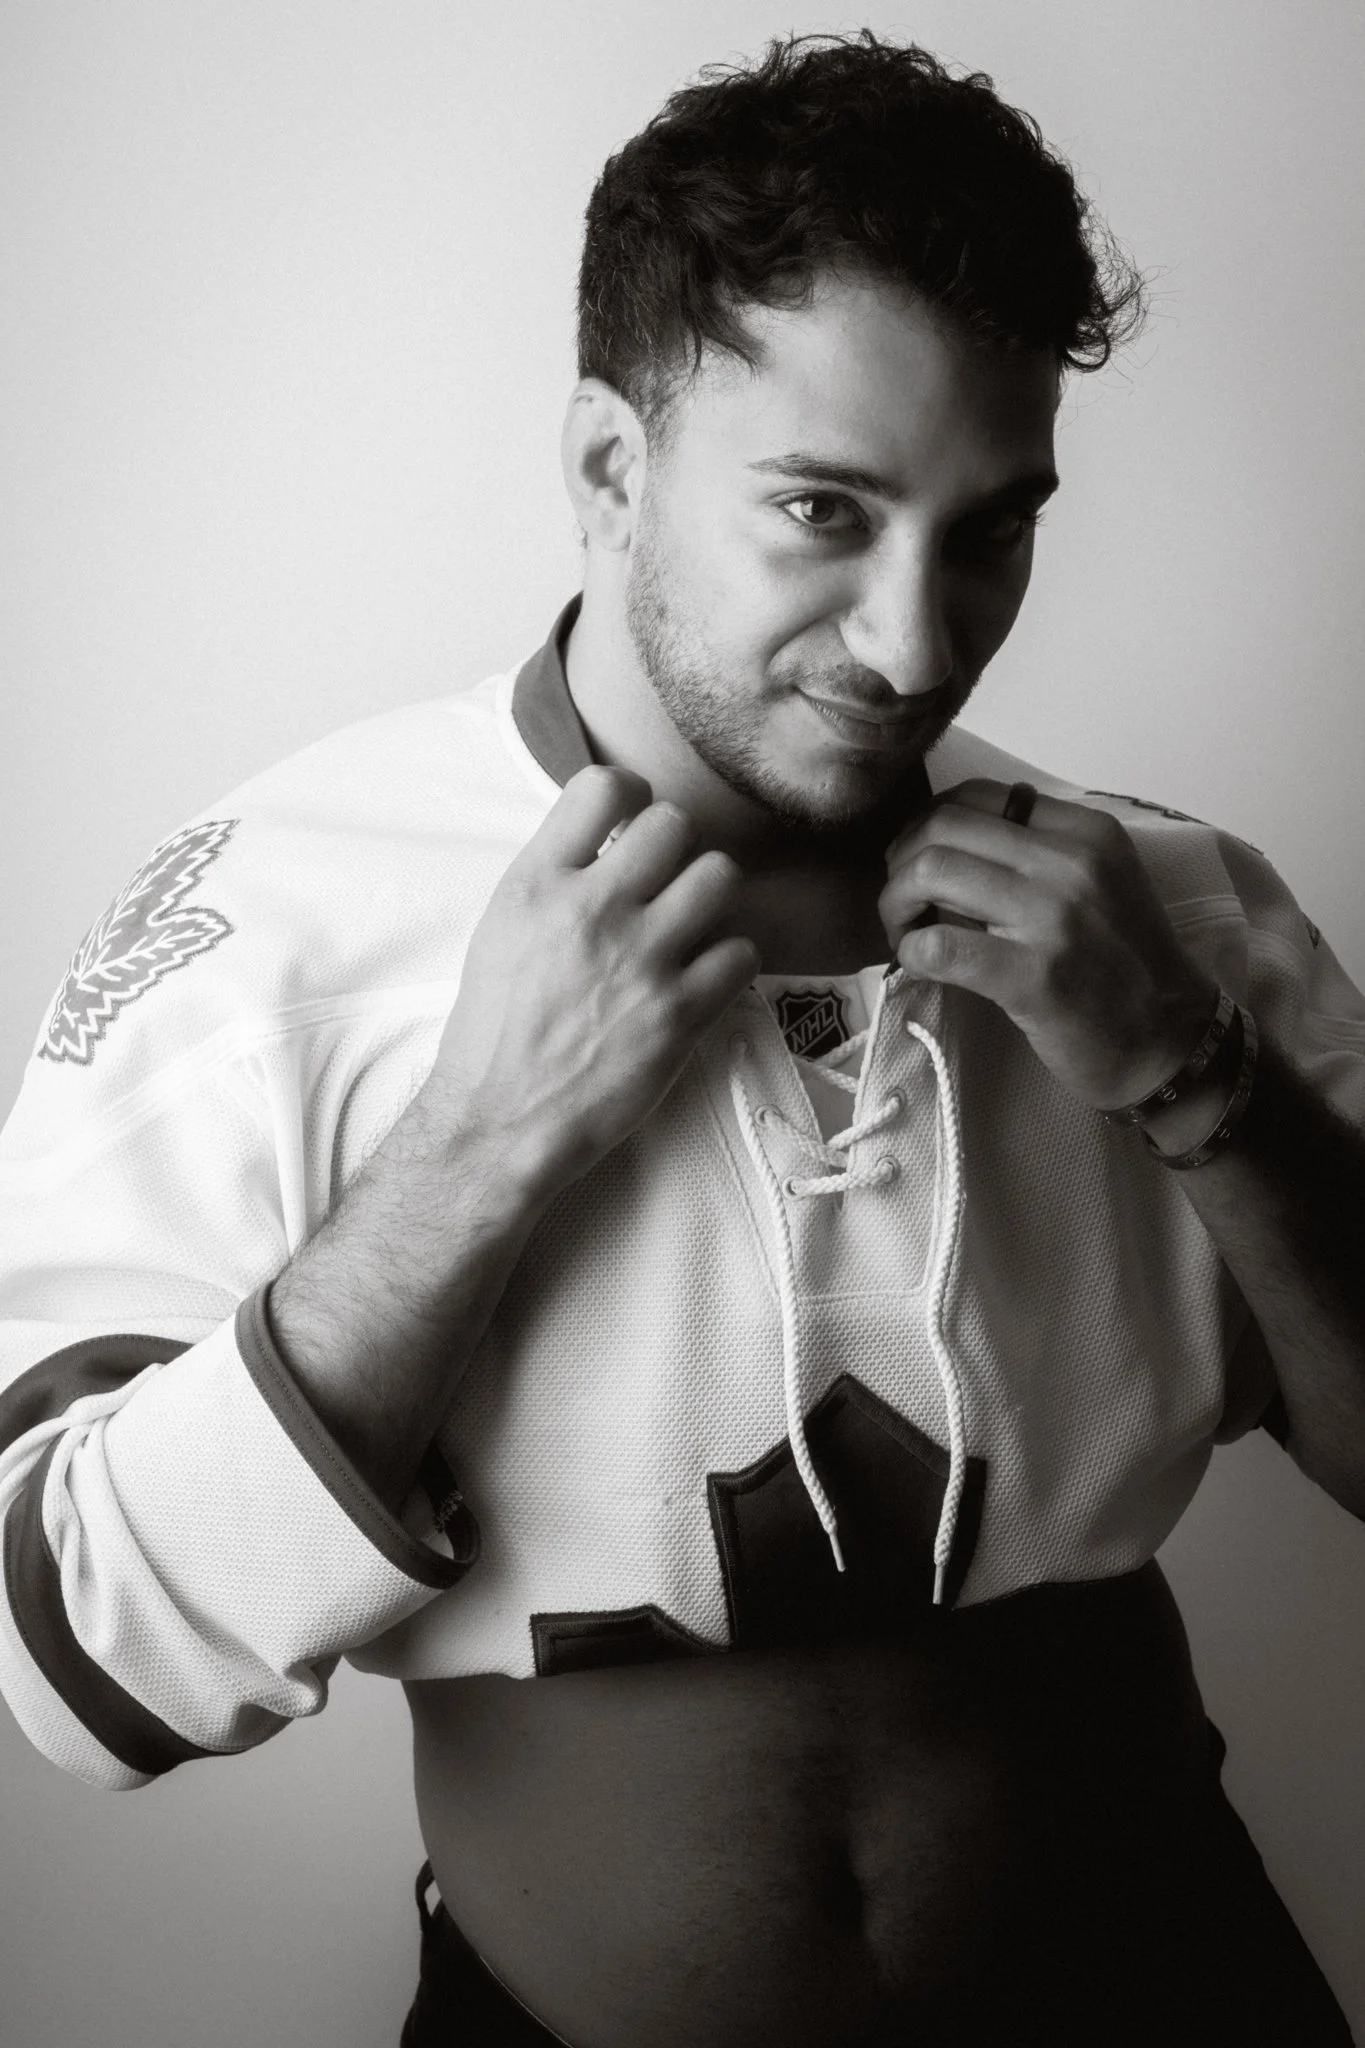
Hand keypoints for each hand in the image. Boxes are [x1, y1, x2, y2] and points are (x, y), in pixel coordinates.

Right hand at [413, 765, 758, 1191]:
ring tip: (690, 927)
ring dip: (710, 898)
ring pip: (720, 876)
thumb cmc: (494, 1031)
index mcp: (538, 884)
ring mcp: (642, 961)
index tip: (632, 822)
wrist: (501, 1120)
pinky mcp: (681, 1013)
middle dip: (675, 850)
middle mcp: (593, 911)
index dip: (629, 796)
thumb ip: (554, 878)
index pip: (602, 786)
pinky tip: (702, 978)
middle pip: (674, 824)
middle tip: (664, 884)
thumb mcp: (502, 930)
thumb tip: (607, 837)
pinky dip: (728, 963)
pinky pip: (741, 952)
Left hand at [879, 780, 1216, 1110]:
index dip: (929, 824)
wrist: (1169, 1041)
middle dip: (901, 862)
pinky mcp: (1031, 976)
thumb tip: (945, 842)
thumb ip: (1037, 854)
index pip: (978, 795)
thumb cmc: (1125, 965)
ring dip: (896, 903)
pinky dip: (911, 951)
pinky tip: (917, 964)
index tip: (919, 859)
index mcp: (1086, 832)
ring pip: (931, 872)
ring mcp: (1052, 918)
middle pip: (944, 826)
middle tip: (902, 901)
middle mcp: (1070, 862)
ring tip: (906, 932)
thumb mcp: (1100, 882)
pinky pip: (939, 945)